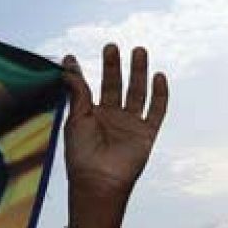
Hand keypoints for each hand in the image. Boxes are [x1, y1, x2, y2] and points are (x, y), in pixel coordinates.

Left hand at [61, 44, 167, 226]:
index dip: (82, 73)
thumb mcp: (76, 118)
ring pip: (138, 93)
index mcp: (91, 116)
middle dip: (115, 66)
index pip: (89, 88)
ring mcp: (130, 125)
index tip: (72, 57)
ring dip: (139, 72)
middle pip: (116, 86)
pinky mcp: (146, 134)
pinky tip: (159, 77)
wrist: (99, 182)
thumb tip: (68, 64)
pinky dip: (160, 95)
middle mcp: (111, 118)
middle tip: (112, 46)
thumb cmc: (82, 154)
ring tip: (139, 51)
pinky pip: (157, 111)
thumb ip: (77, 91)